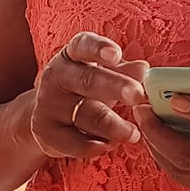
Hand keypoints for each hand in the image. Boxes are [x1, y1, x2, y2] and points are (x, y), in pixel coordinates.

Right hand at [29, 33, 148, 160]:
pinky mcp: (46, 131)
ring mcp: (48, 104)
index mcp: (71, 55)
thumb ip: (123, 71)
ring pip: (86, 115)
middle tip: (138, 95)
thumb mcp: (102, 74)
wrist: (48, 115)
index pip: (82, 45)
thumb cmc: (84, 89)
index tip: (116, 55)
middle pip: (87, 80)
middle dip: (115, 87)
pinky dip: (96, 145)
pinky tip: (111, 145)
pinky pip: (74, 142)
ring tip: (133, 133)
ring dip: (113, 126)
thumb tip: (143, 69)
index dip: (99, 48)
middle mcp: (56, 76)